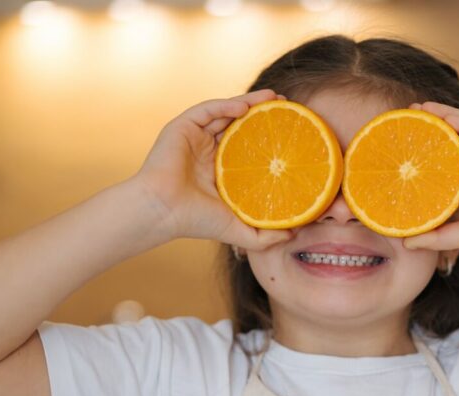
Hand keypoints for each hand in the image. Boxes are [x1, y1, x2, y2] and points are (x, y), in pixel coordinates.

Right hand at [131, 89, 294, 250]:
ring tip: (273, 98)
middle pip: (240, 123)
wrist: (164, 212)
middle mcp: (208, 150)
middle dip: (263, 113)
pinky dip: (226, 105)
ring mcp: (195, 137)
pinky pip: (208, 109)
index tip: (292, 130)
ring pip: (226, 112)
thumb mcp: (238, 230)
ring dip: (249, 102)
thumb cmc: (196, 222)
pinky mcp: (183, 127)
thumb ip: (265, 235)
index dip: (269, 136)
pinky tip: (244, 106)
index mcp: (220, 169)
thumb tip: (294, 233)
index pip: (249, 145)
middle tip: (287, 105)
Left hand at [402, 101, 458, 261]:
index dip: (428, 149)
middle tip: (408, 115)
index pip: (449, 158)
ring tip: (420, 108)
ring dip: (444, 116)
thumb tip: (406, 243)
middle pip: (456, 138)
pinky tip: (443, 117)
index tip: (404, 142)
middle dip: (432, 126)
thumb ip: (436, 237)